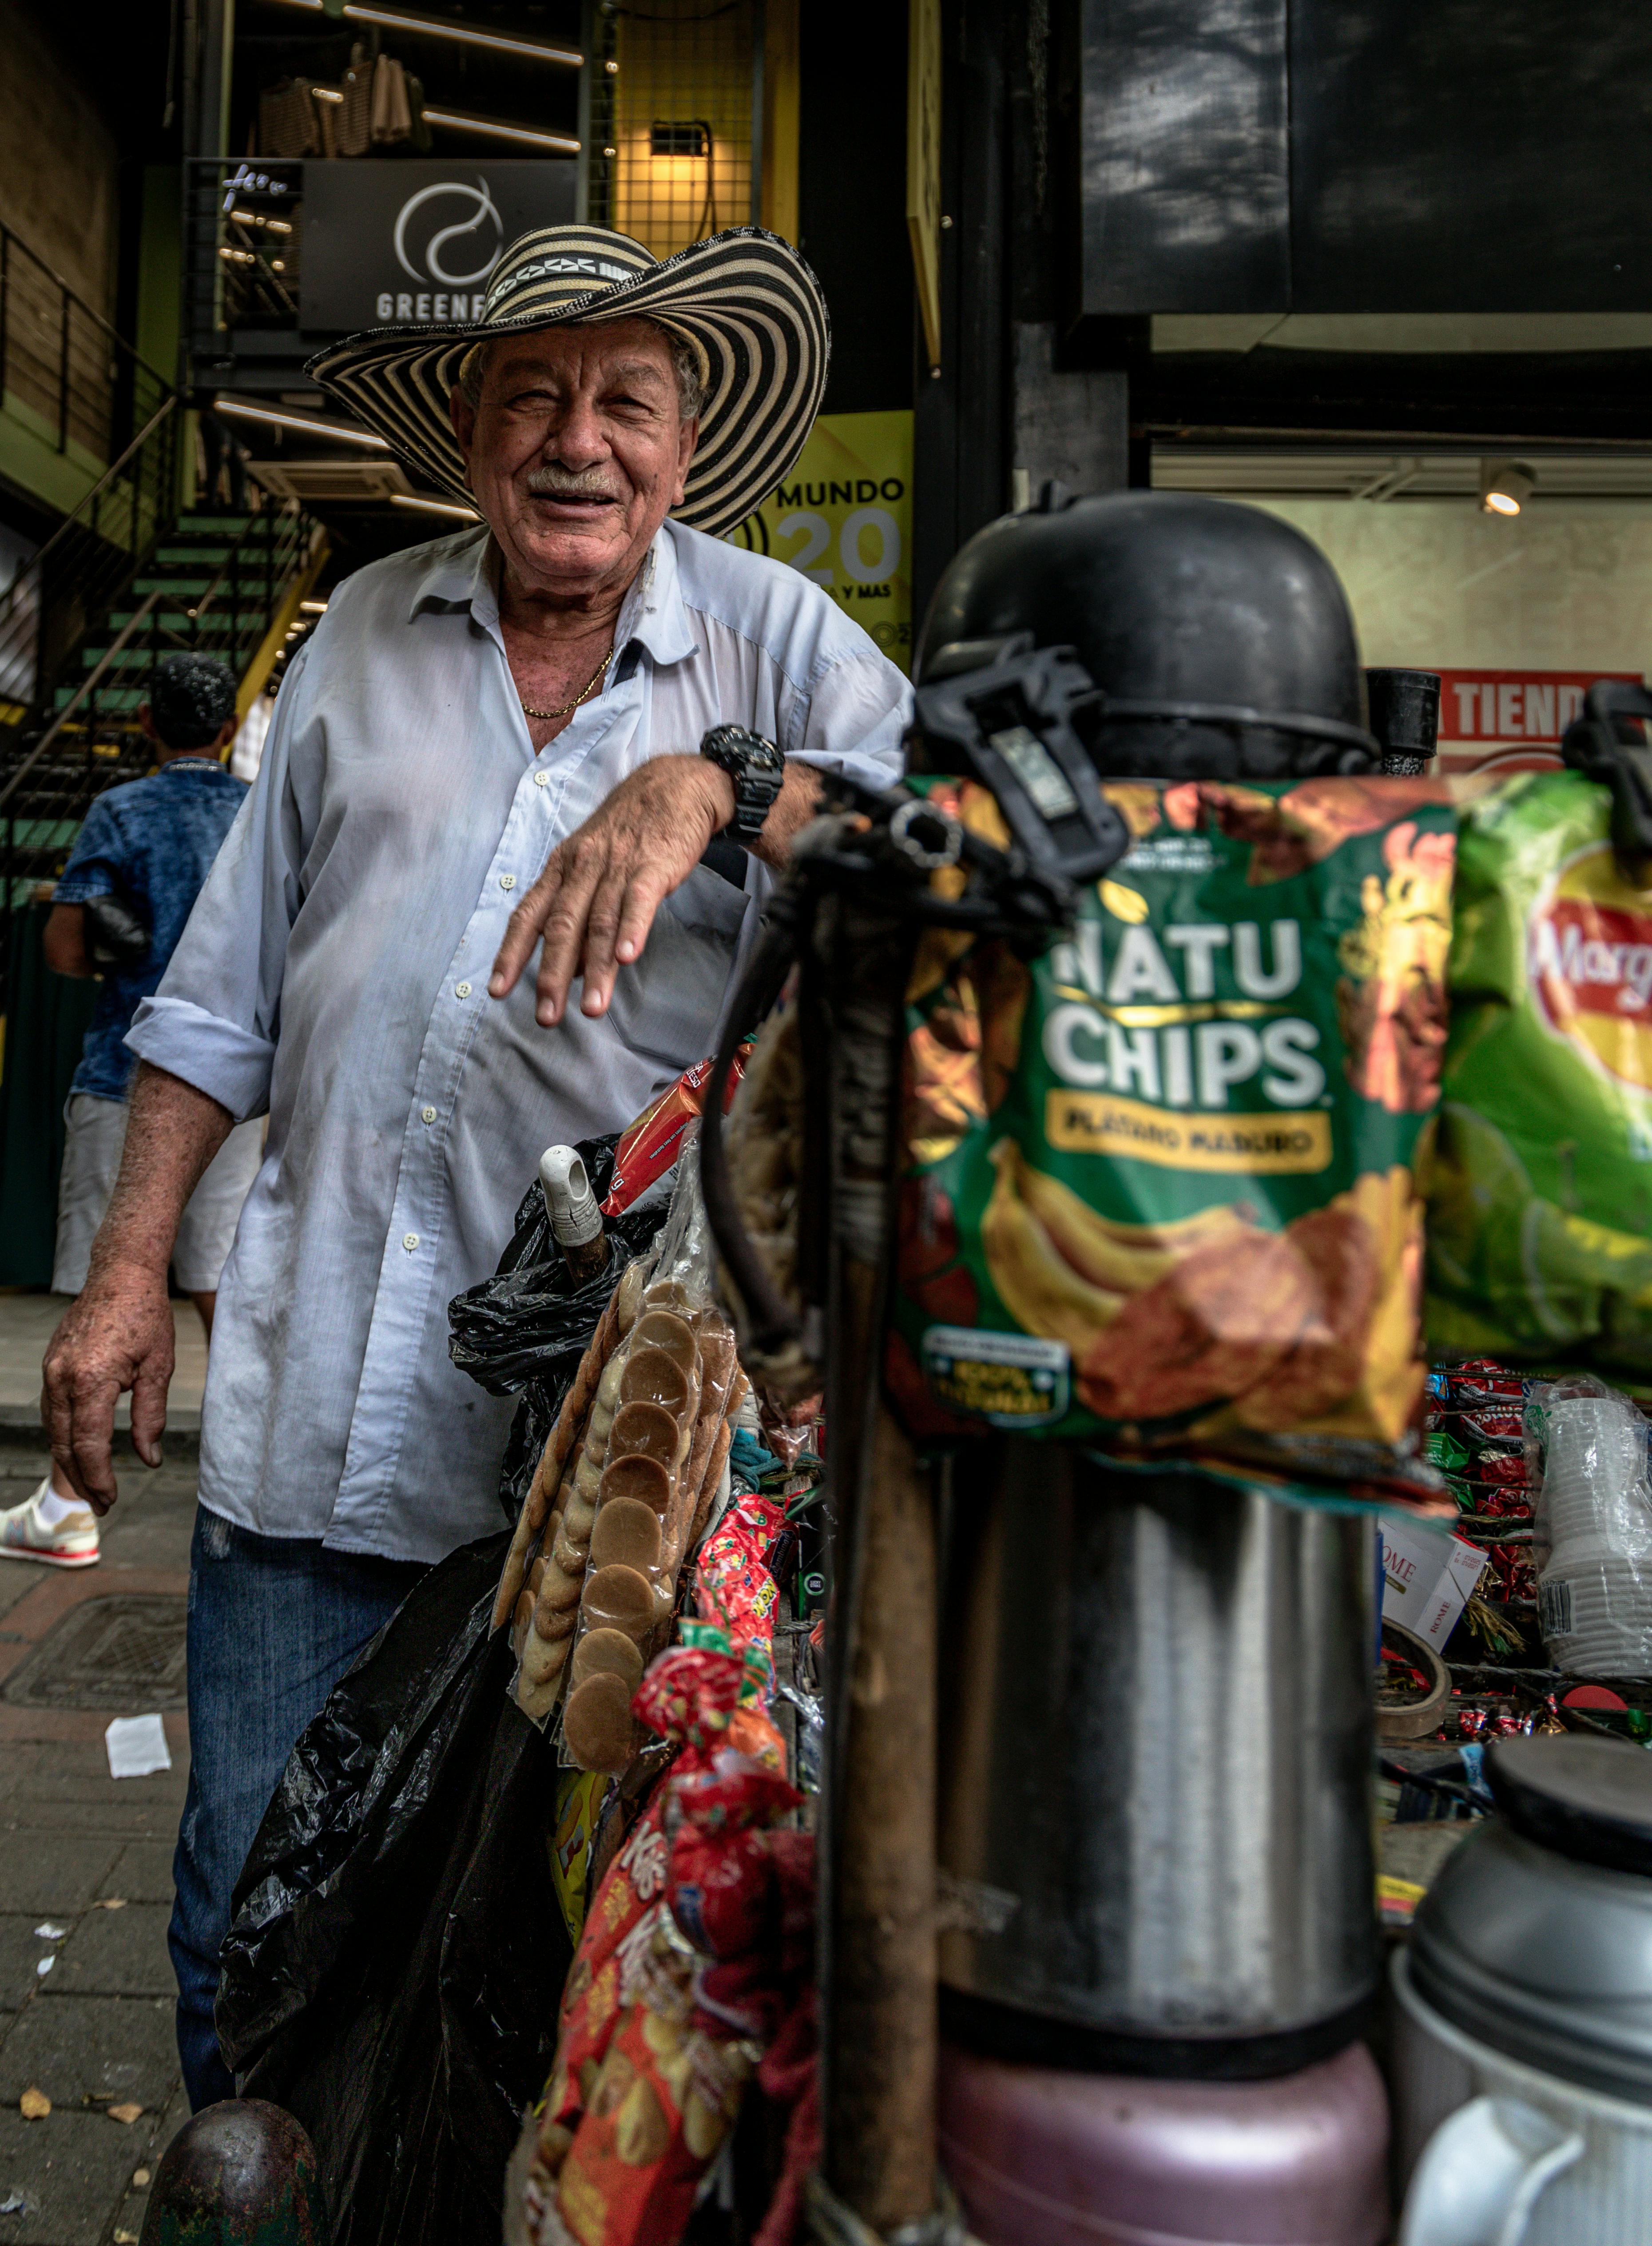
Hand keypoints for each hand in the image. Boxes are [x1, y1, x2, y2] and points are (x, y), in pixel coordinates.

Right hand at [41, 1261, 176, 1512]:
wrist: (120, 1275)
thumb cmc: (146, 1316)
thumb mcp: (158, 1367)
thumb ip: (151, 1416)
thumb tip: (149, 1458)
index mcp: (91, 1380)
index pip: (89, 1445)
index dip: (100, 1477)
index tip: (112, 1499)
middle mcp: (63, 1378)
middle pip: (66, 1444)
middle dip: (83, 1479)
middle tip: (101, 1506)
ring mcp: (52, 1371)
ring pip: (55, 1431)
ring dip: (72, 1461)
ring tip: (92, 1486)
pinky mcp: (52, 1365)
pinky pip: (53, 1411)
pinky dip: (65, 1436)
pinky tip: (80, 1451)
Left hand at [490, 753, 735, 1024]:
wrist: (674, 786)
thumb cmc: (631, 832)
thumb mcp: (594, 866)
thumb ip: (579, 917)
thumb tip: (568, 970)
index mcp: (562, 869)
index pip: (528, 915)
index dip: (510, 954)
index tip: (497, 991)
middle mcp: (582, 868)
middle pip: (561, 926)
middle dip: (551, 975)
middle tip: (546, 1016)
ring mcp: (616, 866)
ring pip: (600, 922)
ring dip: (595, 969)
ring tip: (592, 1009)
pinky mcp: (652, 865)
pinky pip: (639, 901)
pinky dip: (632, 930)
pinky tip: (627, 958)